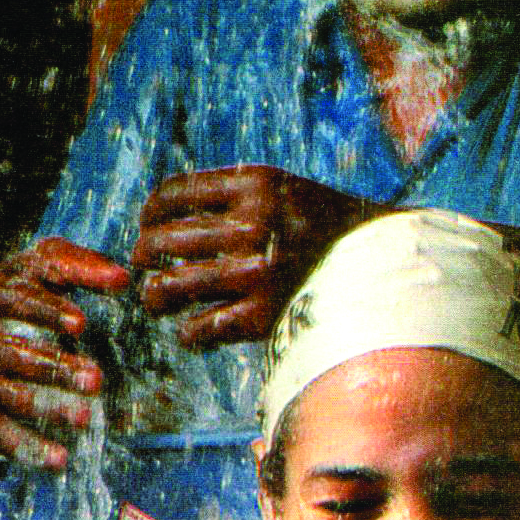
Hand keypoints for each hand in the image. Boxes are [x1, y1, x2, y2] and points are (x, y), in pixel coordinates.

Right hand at [0, 237, 128, 464]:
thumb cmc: (22, 286)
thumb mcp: (47, 265)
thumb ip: (82, 267)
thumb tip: (123, 280)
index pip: (8, 299)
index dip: (44, 312)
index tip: (82, 325)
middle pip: (1, 351)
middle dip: (50, 366)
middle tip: (96, 378)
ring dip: (42, 406)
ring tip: (86, 417)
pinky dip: (23, 446)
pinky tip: (59, 459)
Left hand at [130, 165, 377, 350]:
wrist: (378, 262)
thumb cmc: (319, 225)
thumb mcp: (280, 188)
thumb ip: (229, 195)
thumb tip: (161, 218)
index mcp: (254, 185)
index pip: (173, 194)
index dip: (149, 211)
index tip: (146, 223)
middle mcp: (253, 225)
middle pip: (164, 240)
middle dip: (143, 253)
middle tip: (141, 262)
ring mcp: (256, 271)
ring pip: (173, 286)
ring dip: (154, 296)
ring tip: (154, 300)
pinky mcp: (263, 315)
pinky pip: (201, 328)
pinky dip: (188, 333)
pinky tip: (190, 331)